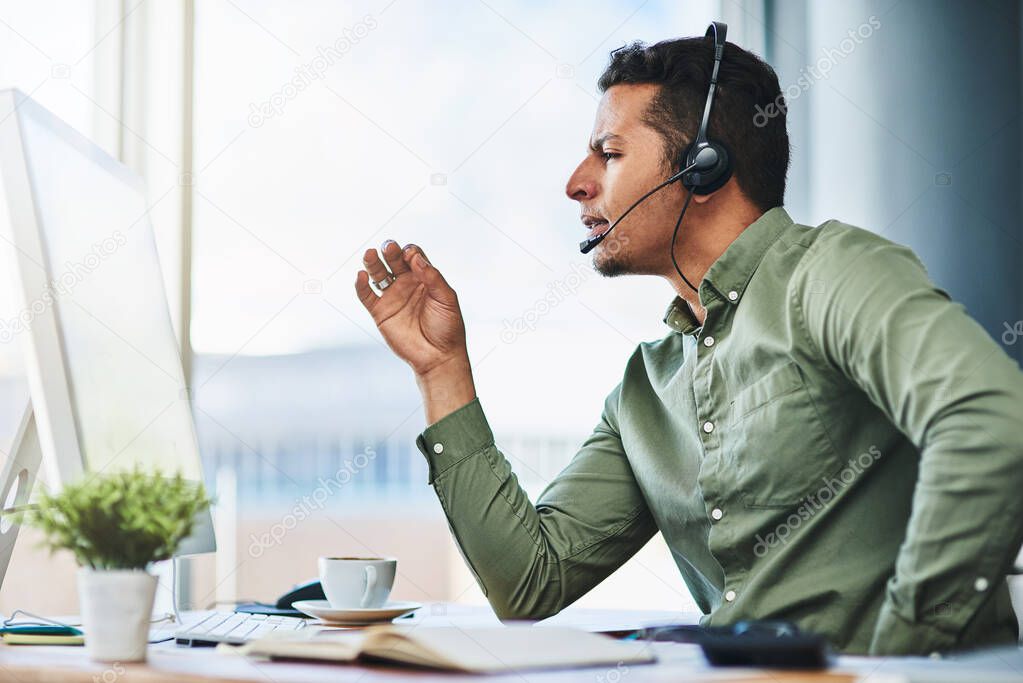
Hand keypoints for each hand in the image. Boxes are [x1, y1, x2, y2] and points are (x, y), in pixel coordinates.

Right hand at [355, 241, 475, 422]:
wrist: (438, 356)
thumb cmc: (447, 328)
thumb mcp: (447, 299)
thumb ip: (433, 278)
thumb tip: (416, 258)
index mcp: (425, 279)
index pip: (414, 256)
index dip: (411, 252)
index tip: (411, 257)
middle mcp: (407, 285)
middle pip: (393, 260)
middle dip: (390, 251)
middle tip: (388, 247)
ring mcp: (393, 297)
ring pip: (378, 274)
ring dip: (373, 262)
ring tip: (370, 253)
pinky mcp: (380, 312)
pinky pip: (367, 295)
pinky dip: (361, 285)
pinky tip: (361, 276)